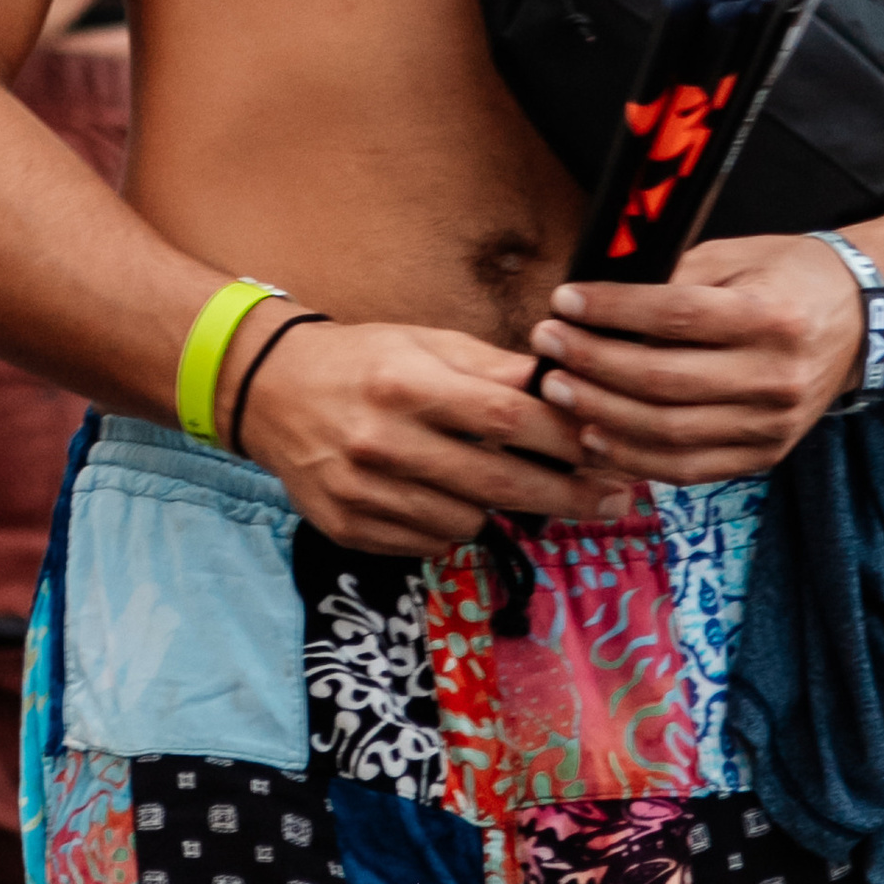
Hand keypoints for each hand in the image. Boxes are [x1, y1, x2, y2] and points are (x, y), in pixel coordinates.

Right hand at [233, 316, 630, 554]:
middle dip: (566, 494)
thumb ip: (491, 366)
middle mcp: (382, 441)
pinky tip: (445, 496)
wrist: (270, 391)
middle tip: (612, 499)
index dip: (565, 437)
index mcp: (406, 383)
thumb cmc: (362, 360)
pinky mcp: (348, 528)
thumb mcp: (423, 342)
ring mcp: (362, 492)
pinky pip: (429, 542)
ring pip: (467, 521)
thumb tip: (561, 385)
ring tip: (499, 481)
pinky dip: (450, 524)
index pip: (505, 417)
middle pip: (497, 481)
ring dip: (497, 506)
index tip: (607, 448)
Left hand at [528, 235, 870, 483]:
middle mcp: (775, 377)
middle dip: (593, 364)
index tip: (565, 301)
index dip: (612, 311)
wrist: (859, 319)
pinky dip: (635, 458)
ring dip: (602, 415)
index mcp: (770, 317)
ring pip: (670, 434)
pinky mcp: (764, 455)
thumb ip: (673, 277)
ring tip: (560, 390)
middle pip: (664, 381)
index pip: (676, 317)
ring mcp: (772, 425)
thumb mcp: (736, 257)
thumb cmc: (788, 277)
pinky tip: (595, 436)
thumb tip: (598, 298)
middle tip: (549, 344)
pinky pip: (689, 469)